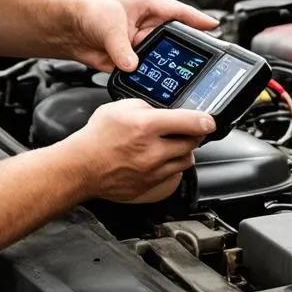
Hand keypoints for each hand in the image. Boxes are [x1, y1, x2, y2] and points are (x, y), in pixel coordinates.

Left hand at [57, 0, 217, 73]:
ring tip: (179, 80)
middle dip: (187, 51)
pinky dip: (152, 80)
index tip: (216, 27)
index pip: (180, 13)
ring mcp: (141, 45)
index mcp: (150, 7)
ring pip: (163, 59)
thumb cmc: (87, 11)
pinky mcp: (131, 61)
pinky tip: (156, 87)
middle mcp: (149, 26)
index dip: (199, 21)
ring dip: (167, 69)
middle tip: (202, 63)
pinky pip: (147, 73)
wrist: (67, 28)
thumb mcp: (109, 24)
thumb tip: (131, 65)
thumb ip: (121, 46)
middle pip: (176, 40)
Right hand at [57, 99, 212, 203]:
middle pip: (191, 143)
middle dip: (192, 134)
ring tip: (173, 144)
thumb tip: (164, 110)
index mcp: (146, 127)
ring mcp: (153, 171)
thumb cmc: (96, 138)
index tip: (210, 120)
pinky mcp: (150, 186)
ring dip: (184, 151)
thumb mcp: (119, 108)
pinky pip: (173, 175)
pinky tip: (161, 159)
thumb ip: (145, 106)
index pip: (188, 122)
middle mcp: (152, 151)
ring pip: (185, 160)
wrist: (81, 166)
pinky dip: (172, 166)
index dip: (204, 120)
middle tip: (187, 129)